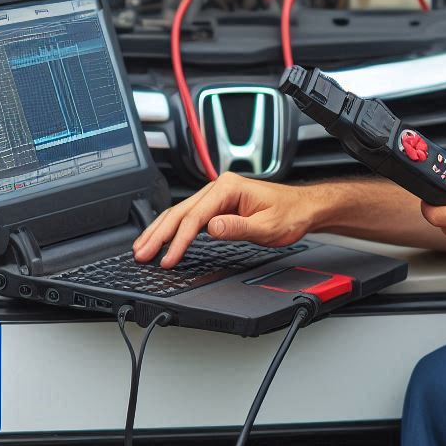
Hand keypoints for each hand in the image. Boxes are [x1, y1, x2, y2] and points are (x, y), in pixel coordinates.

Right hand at [132, 173, 318, 267]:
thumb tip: (211, 228)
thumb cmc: (289, 214)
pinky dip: (174, 230)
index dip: (180, 239)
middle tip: (142, 254)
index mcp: (229, 187)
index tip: (168, 258)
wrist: (303, 208)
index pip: (196, 216)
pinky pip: (190, 217)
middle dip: (159, 235)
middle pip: (181, 212)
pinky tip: (162, 239)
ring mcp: (218, 196)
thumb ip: (238, 228)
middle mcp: (220, 187)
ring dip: (161, 231)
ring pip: (181, 213)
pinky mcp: (218, 206)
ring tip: (143, 248)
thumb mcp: (267, 226)